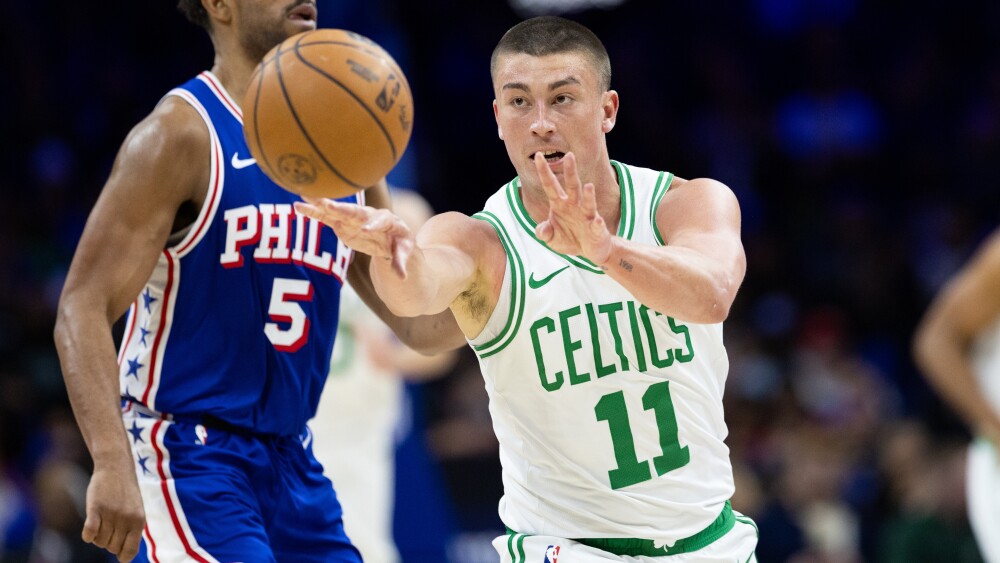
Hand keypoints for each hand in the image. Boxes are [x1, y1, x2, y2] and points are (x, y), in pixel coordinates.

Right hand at [82, 465, 144, 561]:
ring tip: (101, 523)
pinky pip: (89, 533)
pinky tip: (91, 527)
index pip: (129, 551)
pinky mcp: (96, 508)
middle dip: (108, 543)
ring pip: (99, 541)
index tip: (118, 555)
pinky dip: (88, 535)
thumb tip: (123, 556)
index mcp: (139, 521)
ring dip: (97, 536)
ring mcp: (111, 514)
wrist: (116, 467)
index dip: (122, 556)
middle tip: (108, 529)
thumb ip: (131, 530)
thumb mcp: (136, 510)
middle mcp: (126, 519)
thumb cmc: (125, 492)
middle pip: (111, 547)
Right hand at [294, 197, 413, 277]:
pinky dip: (314, 212)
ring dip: (322, 205)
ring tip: (305, 196)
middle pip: (356, 211)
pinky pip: (327, 217)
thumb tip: (402, 277)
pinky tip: (299, 206)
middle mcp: (369, 215)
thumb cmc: (399, 242)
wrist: (390, 235)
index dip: (372, 225)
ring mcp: (353, 219)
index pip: (380, 220)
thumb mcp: (404, 251)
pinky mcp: (342, 224)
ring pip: (337, 211)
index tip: (365, 230)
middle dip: (343, 209)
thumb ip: (400, 262)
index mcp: (387, 220)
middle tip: (328, 205)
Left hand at [533, 152, 612, 264]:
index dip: (544, 171)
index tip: (538, 156)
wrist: (590, 251)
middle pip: (572, 186)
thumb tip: (541, 230)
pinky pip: (597, 225)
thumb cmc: (569, 239)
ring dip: (588, 195)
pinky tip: (597, 221)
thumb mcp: (551, 239)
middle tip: (569, 155)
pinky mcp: (597, 229)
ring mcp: (587, 216)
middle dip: (571, 171)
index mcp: (559, 204)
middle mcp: (574, 206)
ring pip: (587, 202)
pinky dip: (597, 224)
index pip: (550, 185)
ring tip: (589, 186)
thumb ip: (543, 233)